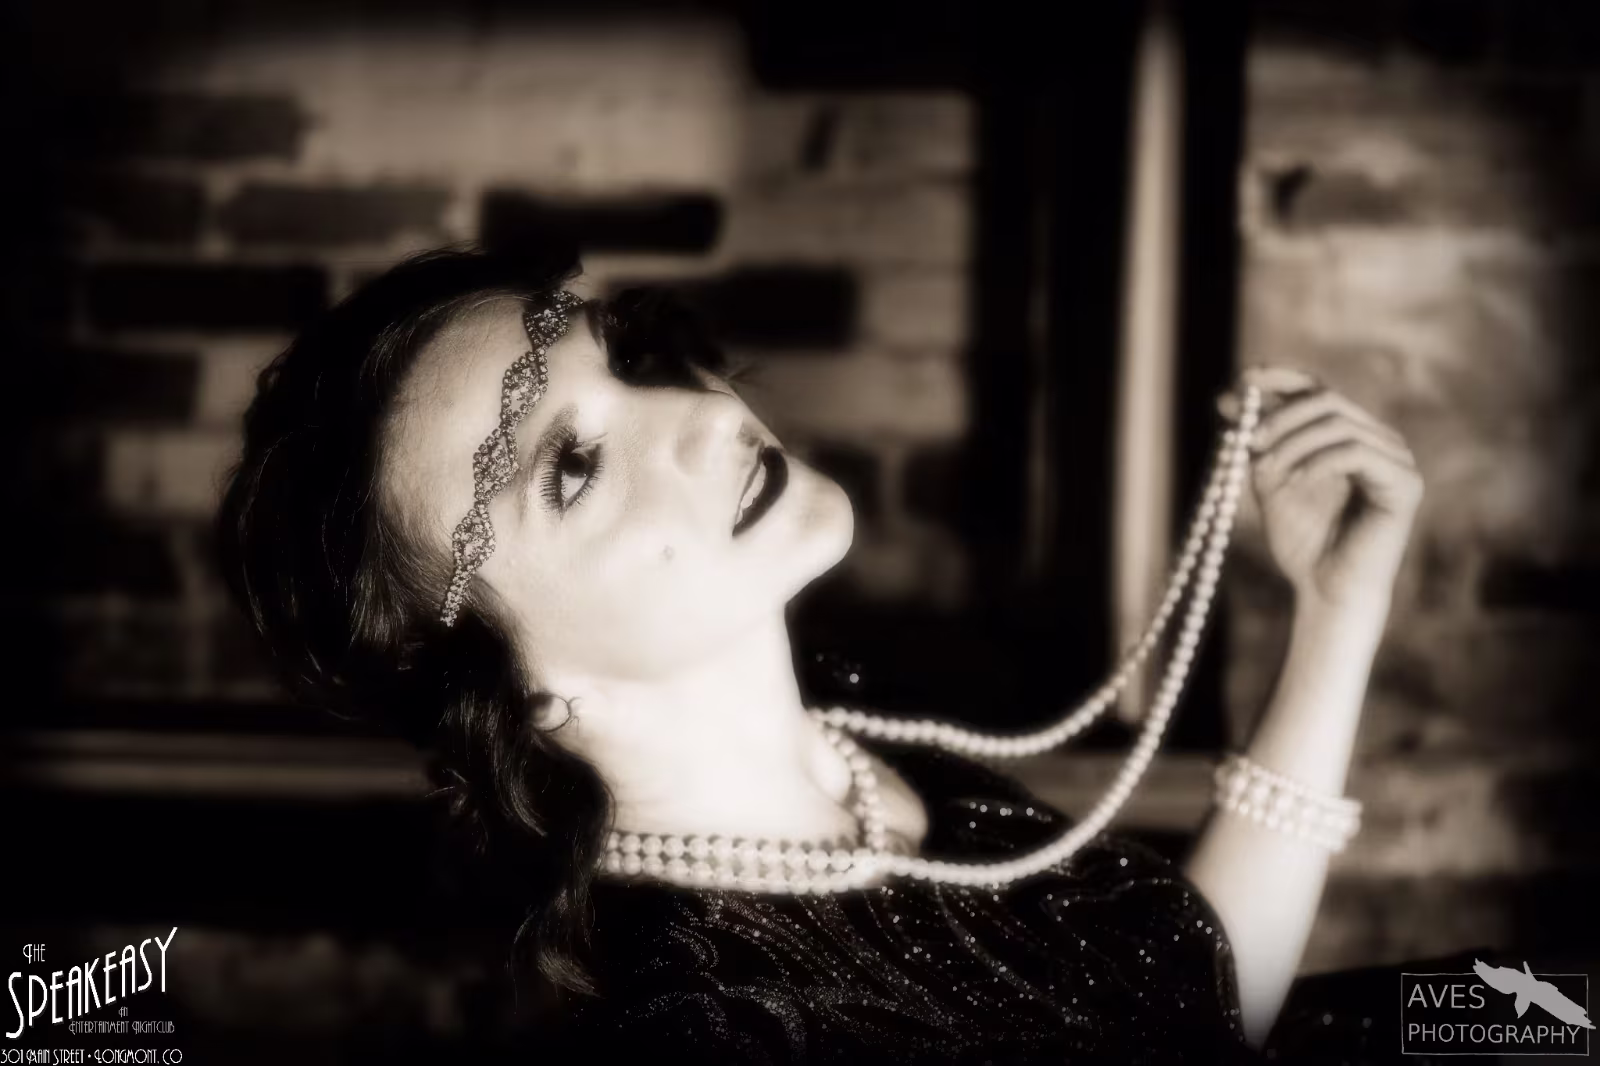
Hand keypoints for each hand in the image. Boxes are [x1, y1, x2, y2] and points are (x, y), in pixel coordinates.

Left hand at [1219, 367, 1424, 612]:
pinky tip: (1295, 481)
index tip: (1244, 379)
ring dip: (1293, 443)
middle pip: (1326, 399)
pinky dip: (1318, 461)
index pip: (1318, 389)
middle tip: (1248, 440)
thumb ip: (1257, 442)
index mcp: (1347, 436)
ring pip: (1338, 423)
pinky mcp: (1405, 483)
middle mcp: (1376, 439)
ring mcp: (1395, 459)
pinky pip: (1356, 452)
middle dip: (1280, 416)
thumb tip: (1227, 398)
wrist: (1325, 590)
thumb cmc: (1301, 541)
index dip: (1282, 378)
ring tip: (1266, 471)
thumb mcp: (1270, 480)